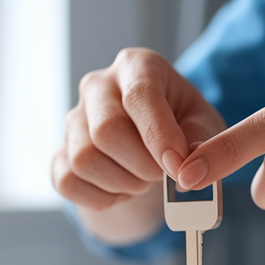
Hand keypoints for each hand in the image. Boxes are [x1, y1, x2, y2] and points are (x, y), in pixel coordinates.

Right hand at [51, 48, 226, 210]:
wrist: (152, 147)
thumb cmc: (183, 127)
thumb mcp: (204, 125)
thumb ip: (203, 143)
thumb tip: (187, 171)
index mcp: (137, 66)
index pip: (140, 95)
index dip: (159, 136)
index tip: (178, 168)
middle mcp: (98, 86)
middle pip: (106, 131)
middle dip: (141, 166)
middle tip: (161, 175)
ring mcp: (73, 119)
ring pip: (84, 160)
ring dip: (122, 184)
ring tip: (143, 180)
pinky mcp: (60, 152)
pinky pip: (68, 182)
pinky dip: (100, 197)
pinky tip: (120, 189)